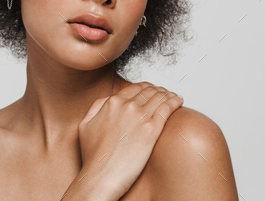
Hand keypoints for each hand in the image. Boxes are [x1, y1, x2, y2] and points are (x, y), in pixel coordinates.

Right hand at [77, 82, 183, 199]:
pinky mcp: (151, 130)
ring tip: (174, 97)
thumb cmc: (93, 157)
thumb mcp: (85, 125)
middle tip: (165, 94)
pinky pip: (167, 108)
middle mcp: (126, 106)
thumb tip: (108, 100)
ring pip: (160, 96)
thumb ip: (96, 107)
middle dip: (159, 90)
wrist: (100, 177)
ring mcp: (139, 117)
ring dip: (169, 94)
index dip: (146, 88)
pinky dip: (175, 101)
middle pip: (149, 90)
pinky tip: (179, 101)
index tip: (152, 91)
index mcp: (111, 102)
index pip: (135, 88)